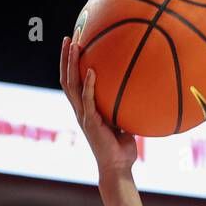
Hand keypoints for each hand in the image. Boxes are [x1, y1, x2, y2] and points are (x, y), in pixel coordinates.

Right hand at [60, 35, 137, 176]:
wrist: (118, 168)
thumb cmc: (122, 148)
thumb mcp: (123, 122)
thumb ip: (123, 106)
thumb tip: (138, 90)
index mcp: (85, 109)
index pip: (73, 81)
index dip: (70, 64)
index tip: (74, 44)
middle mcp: (80, 110)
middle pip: (66, 78)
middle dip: (66, 57)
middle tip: (68, 37)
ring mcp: (83, 116)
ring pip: (71, 85)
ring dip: (71, 64)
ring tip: (73, 45)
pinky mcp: (90, 123)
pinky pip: (87, 100)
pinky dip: (88, 85)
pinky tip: (91, 71)